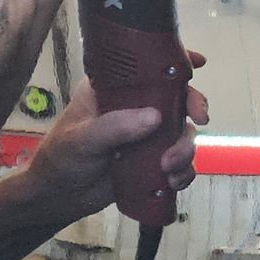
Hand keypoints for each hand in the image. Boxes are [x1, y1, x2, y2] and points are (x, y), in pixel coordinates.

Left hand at [22, 63, 208, 220]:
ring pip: (182, 133)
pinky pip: (179, 162)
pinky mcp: (152, 161)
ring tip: (168, 168)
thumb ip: (114, 127)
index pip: (148, 67)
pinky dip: (183, 172)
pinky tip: (172, 182)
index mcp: (114, 90)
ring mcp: (146, 135)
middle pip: (177, 98)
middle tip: (199, 120)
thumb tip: (154, 117)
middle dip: (193, 107)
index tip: (198, 63)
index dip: (176, 62)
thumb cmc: (62, 158)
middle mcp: (135, 108)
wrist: (60, 197)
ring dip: (185, 150)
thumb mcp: (82, 139)